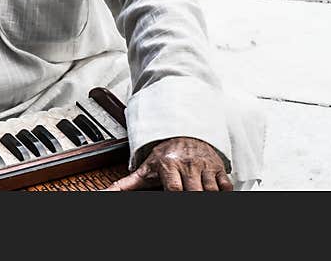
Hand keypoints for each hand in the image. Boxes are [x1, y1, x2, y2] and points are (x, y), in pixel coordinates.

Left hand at [105, 137, 232, 191]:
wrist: (184, 133)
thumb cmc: (164, 155)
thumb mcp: (144, 169)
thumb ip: (125, 185)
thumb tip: (104, 193)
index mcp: (169, 165)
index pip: (175, 189)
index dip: (177, 197)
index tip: (176, 197)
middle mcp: (187, 164)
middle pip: (195, 192)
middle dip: (193, 197)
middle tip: (188, 195)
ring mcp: (204, 165)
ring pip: (211, 190)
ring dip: (208, 195)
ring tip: (198, 193)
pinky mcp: (217, 167)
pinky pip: (226, 185)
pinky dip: (223, 192)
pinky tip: (213, 192)